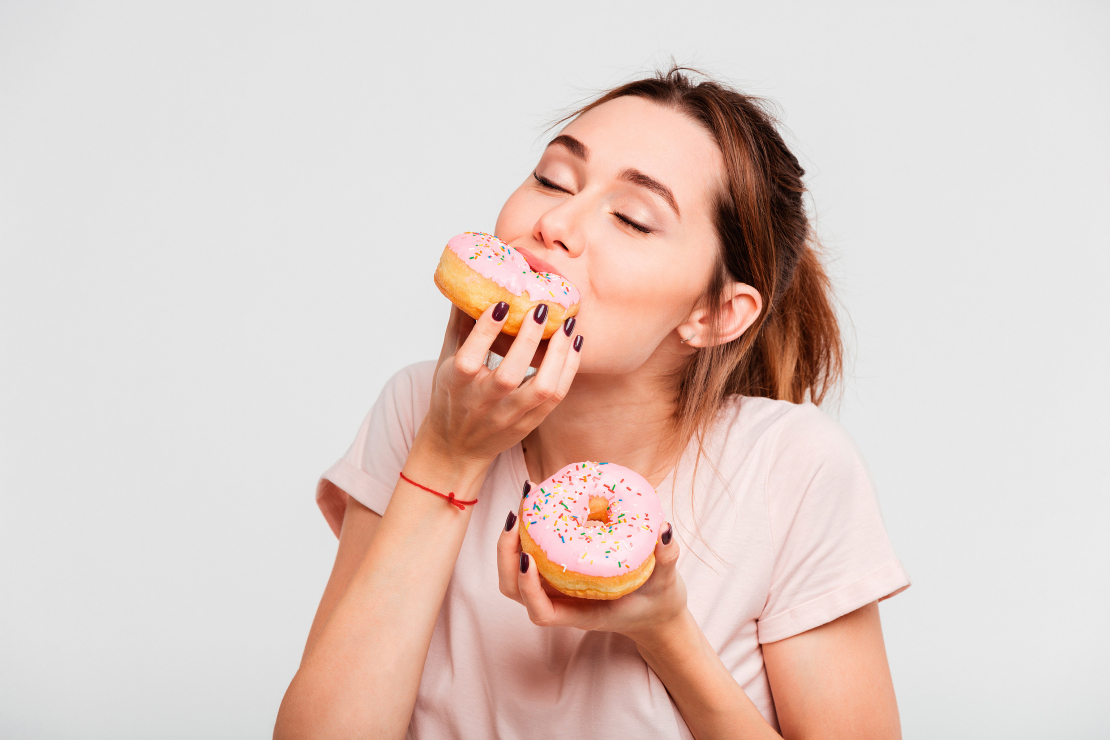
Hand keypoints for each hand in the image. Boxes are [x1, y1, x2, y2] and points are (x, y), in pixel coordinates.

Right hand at [415, 303, 581, 467]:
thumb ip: (459, 325)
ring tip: (568, 326)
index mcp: (456, 383)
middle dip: (529, 339)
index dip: (486, 330)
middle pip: (509, 375)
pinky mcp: (529, 423)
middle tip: (542, 309)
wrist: (456, 448)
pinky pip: (556, 397)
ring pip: (541, 388)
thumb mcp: (446, 362)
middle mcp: (482, 402)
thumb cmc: (451, 396)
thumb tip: (468, 285)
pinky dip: (569, 369)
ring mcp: (508, 416)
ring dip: (559, 355)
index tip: (503, 303)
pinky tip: (574, 344)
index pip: (470, 356)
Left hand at [497, 510, 686, 642]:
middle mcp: (563, 602)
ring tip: (526, 500)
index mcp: (582, 614)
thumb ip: (668, 559)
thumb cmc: (658, 602)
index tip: (527, 558)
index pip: (542, 612)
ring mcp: (557, 586)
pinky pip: (534, 552)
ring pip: (517, 570)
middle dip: (506, 554)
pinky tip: (543, 500)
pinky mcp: (560, 570)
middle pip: (515, 588)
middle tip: (518, 516)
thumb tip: (663, 529)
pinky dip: (530, 529)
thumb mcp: (667, 583)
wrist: (655, 612)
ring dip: (512, 539)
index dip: (527, 588)